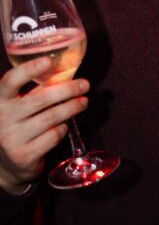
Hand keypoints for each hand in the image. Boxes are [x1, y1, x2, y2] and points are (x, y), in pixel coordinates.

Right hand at [0, 58, 88, 193]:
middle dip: (66, 90)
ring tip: (83, 102)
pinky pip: (52, 136)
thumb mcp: (18, 107)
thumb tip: (64, 74)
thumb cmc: (18, 126)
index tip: (48, 61)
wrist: (6, 163)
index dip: (28, 70)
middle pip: (39, 99)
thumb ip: (34, 92)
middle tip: (84, 85)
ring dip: (71, 108)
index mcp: (0, 100)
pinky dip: (62, 128)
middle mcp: (2, 118)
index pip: (10, 81)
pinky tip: (65, 125)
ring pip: (50, 118)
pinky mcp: (24, 155)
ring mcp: (11, 138)